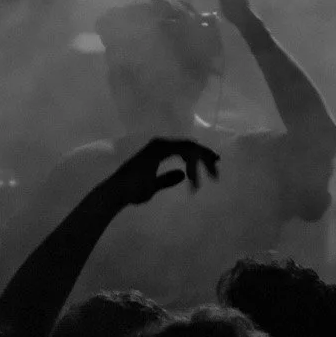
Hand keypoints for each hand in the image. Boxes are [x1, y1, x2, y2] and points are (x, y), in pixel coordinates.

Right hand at [98, 138, 220, 208]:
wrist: (118, 192)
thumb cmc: (132, 190)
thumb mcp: (154, 185)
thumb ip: (167, 179)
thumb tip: (181, 175)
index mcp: (159, 150)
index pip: (185, 148)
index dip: (200, 154)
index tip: (213, 164)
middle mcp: (160, 144)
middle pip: (190, 145)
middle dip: (205, 155)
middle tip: (217, 167)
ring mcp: (159, 146)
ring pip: (189, 146)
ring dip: (202, 159)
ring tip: (213, 172)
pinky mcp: (159, 151)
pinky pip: (183, 151)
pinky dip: (192, 163)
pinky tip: (196, 175)